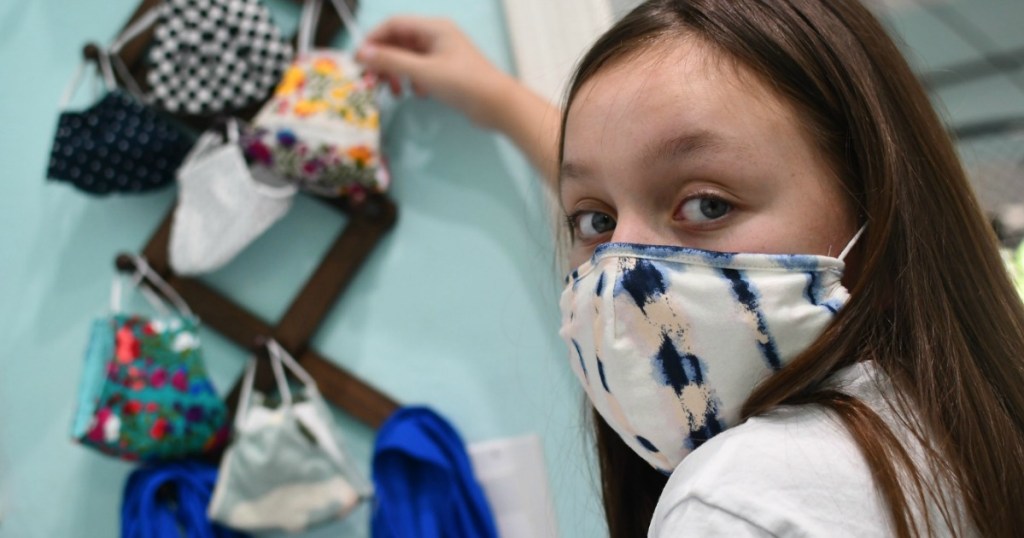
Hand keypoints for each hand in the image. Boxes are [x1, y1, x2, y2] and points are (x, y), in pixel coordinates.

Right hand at [356, 16, 514, 129]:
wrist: (498, 105)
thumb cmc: (464, 84)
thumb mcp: (424, 71)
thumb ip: (392, 61)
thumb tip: (363, 53)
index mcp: (433, 28)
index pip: (394, 25)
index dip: (373, 40)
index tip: (359, 60)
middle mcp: (437, 37)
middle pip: (399, 42)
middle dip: (384, 60)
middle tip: (374, 81)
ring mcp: (442, 54)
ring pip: (408, 58)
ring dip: (398, 73)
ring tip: (397, 92)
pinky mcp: (447, 72)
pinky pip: (420, 71)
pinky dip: (413, 81)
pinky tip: (417, 94)